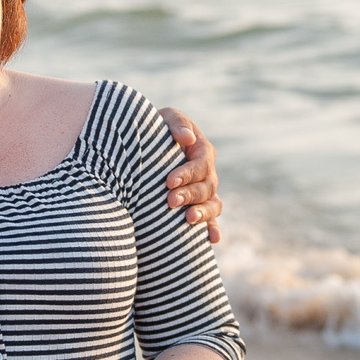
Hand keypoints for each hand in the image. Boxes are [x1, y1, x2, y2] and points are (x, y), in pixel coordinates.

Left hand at [158, 107, 224, 242]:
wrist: (146, 147)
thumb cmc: (155, 129)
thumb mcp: (164, 118)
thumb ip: (177, 124)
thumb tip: (187, 139)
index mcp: (202, 151)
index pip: (200, 164)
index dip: (187, 174)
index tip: (168, 182)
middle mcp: (207, 173)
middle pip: (207, 187)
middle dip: (190, 195)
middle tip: (170, 201)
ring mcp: (204, 192)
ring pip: (213, 205)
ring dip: (203, 213)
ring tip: (189, 219)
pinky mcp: (197, 206)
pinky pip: (211, 220)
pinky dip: (212, 229)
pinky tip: (212, 240)